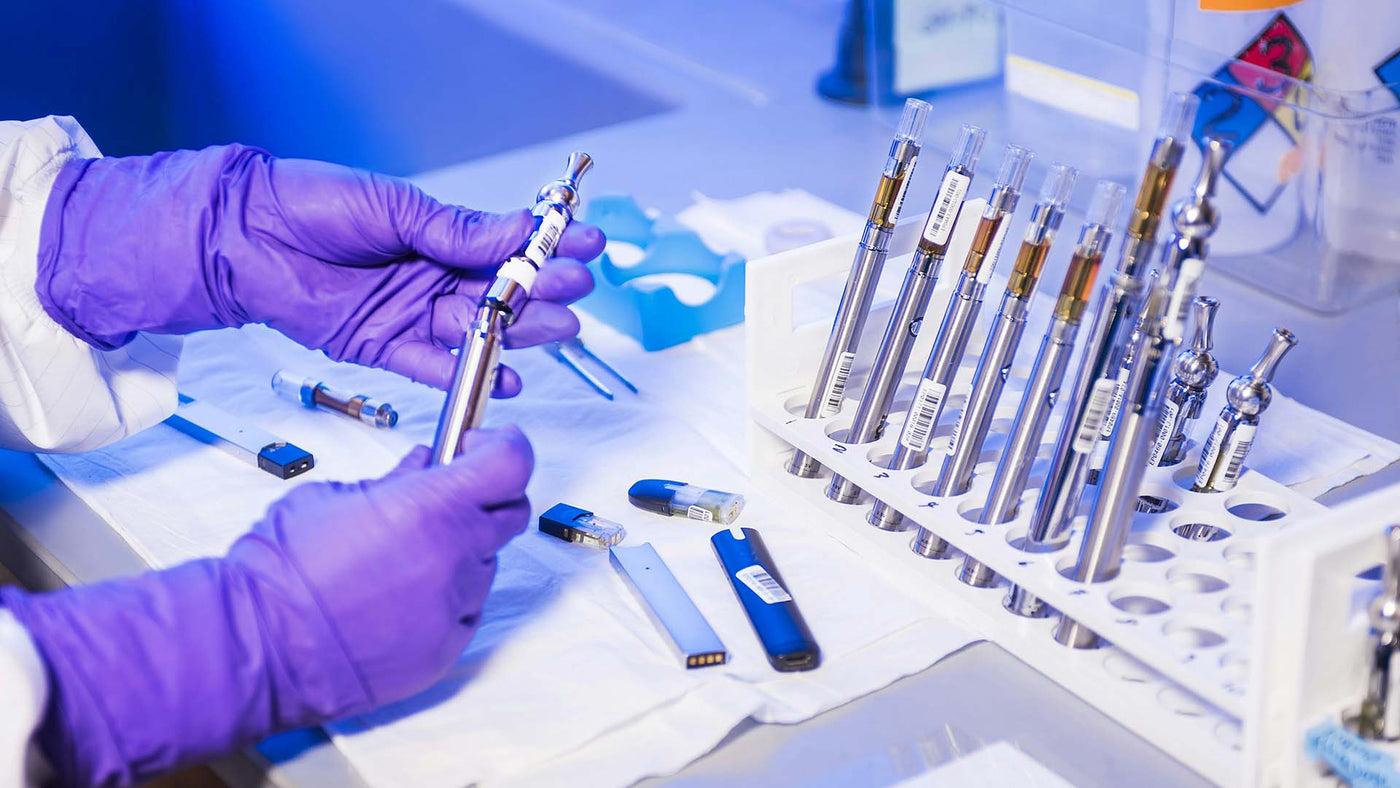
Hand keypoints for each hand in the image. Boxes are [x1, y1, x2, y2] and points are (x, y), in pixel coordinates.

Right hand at [0, 428, 531, 785]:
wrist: (258, 644)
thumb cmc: (283, 568)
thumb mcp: (333, 496)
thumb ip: (394, 479)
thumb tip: (425, 464)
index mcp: (429, 507)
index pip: (512, 463)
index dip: (506, 446)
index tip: (487, 443)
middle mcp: (454, 555)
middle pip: (512, 512)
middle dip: (486, 496)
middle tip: (447, 495)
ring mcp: (455, 605)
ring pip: (484, 563)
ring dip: (459, 550)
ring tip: (401, 557)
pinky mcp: (447, 647)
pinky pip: (466, 609)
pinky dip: (445, 596)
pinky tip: (398, 596)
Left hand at [37, 146, 604, 395]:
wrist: (245, 237)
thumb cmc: (314, 205)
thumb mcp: (395, 206)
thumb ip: (456, 230)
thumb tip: (518, 232)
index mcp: (438, 234)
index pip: (506, 245)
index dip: (546, 247)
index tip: (586, 244)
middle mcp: (431, 276)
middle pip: (500, 293)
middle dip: (542, 293)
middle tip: (577, 293)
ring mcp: (410, 314)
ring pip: (477, 329)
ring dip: (519, 333)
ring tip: (559, 332)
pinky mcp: (384, 347)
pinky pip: (435, 366)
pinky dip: (469, 374)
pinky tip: (507, 379)